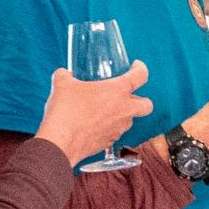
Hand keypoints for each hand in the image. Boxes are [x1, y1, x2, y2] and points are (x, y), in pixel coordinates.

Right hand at [35, 63, 153, 166]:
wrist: (60, 142)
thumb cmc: (65, 111)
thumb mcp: (62, 84)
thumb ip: (65, 75)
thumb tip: (63, 74)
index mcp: (117, 91)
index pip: (140, 76)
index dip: (141, 69)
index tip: (136, 66)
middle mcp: (124, 110)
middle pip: (147, 105)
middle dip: (142, 100)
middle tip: (129, 96)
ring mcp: (118, 129)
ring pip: (130, 120)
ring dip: (123, 115)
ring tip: (105, 110)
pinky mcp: (110, 142)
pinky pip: (115, 133)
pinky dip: (109, 128)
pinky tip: (94, 125)